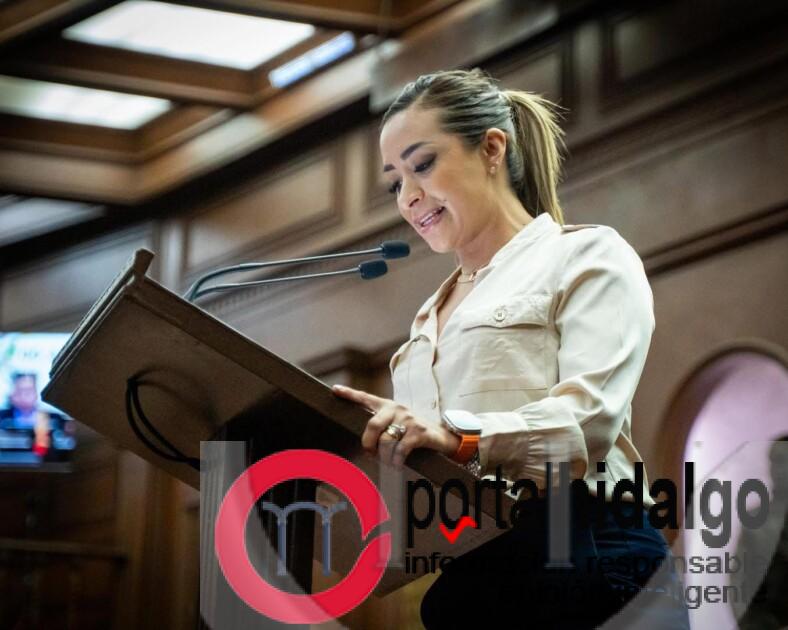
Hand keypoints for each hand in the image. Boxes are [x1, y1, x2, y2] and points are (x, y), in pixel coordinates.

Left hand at [331, 384, 459, 467]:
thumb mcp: (397, 423)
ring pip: (386, 440)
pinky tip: (396, 465)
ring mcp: (409, 420)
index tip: (335, 389)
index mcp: (388, 406)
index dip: (350, 394)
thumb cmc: (413, 432)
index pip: (366, 398)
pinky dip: (396, 461)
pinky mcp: (419, 432)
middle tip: (369, 453)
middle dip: (367, 442)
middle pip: (373, 424)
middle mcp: (397, 409)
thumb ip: (381, 426)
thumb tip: (365, 445)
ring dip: (383, 456)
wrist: (441, 436)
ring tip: (386, 462)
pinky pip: (401, 449)